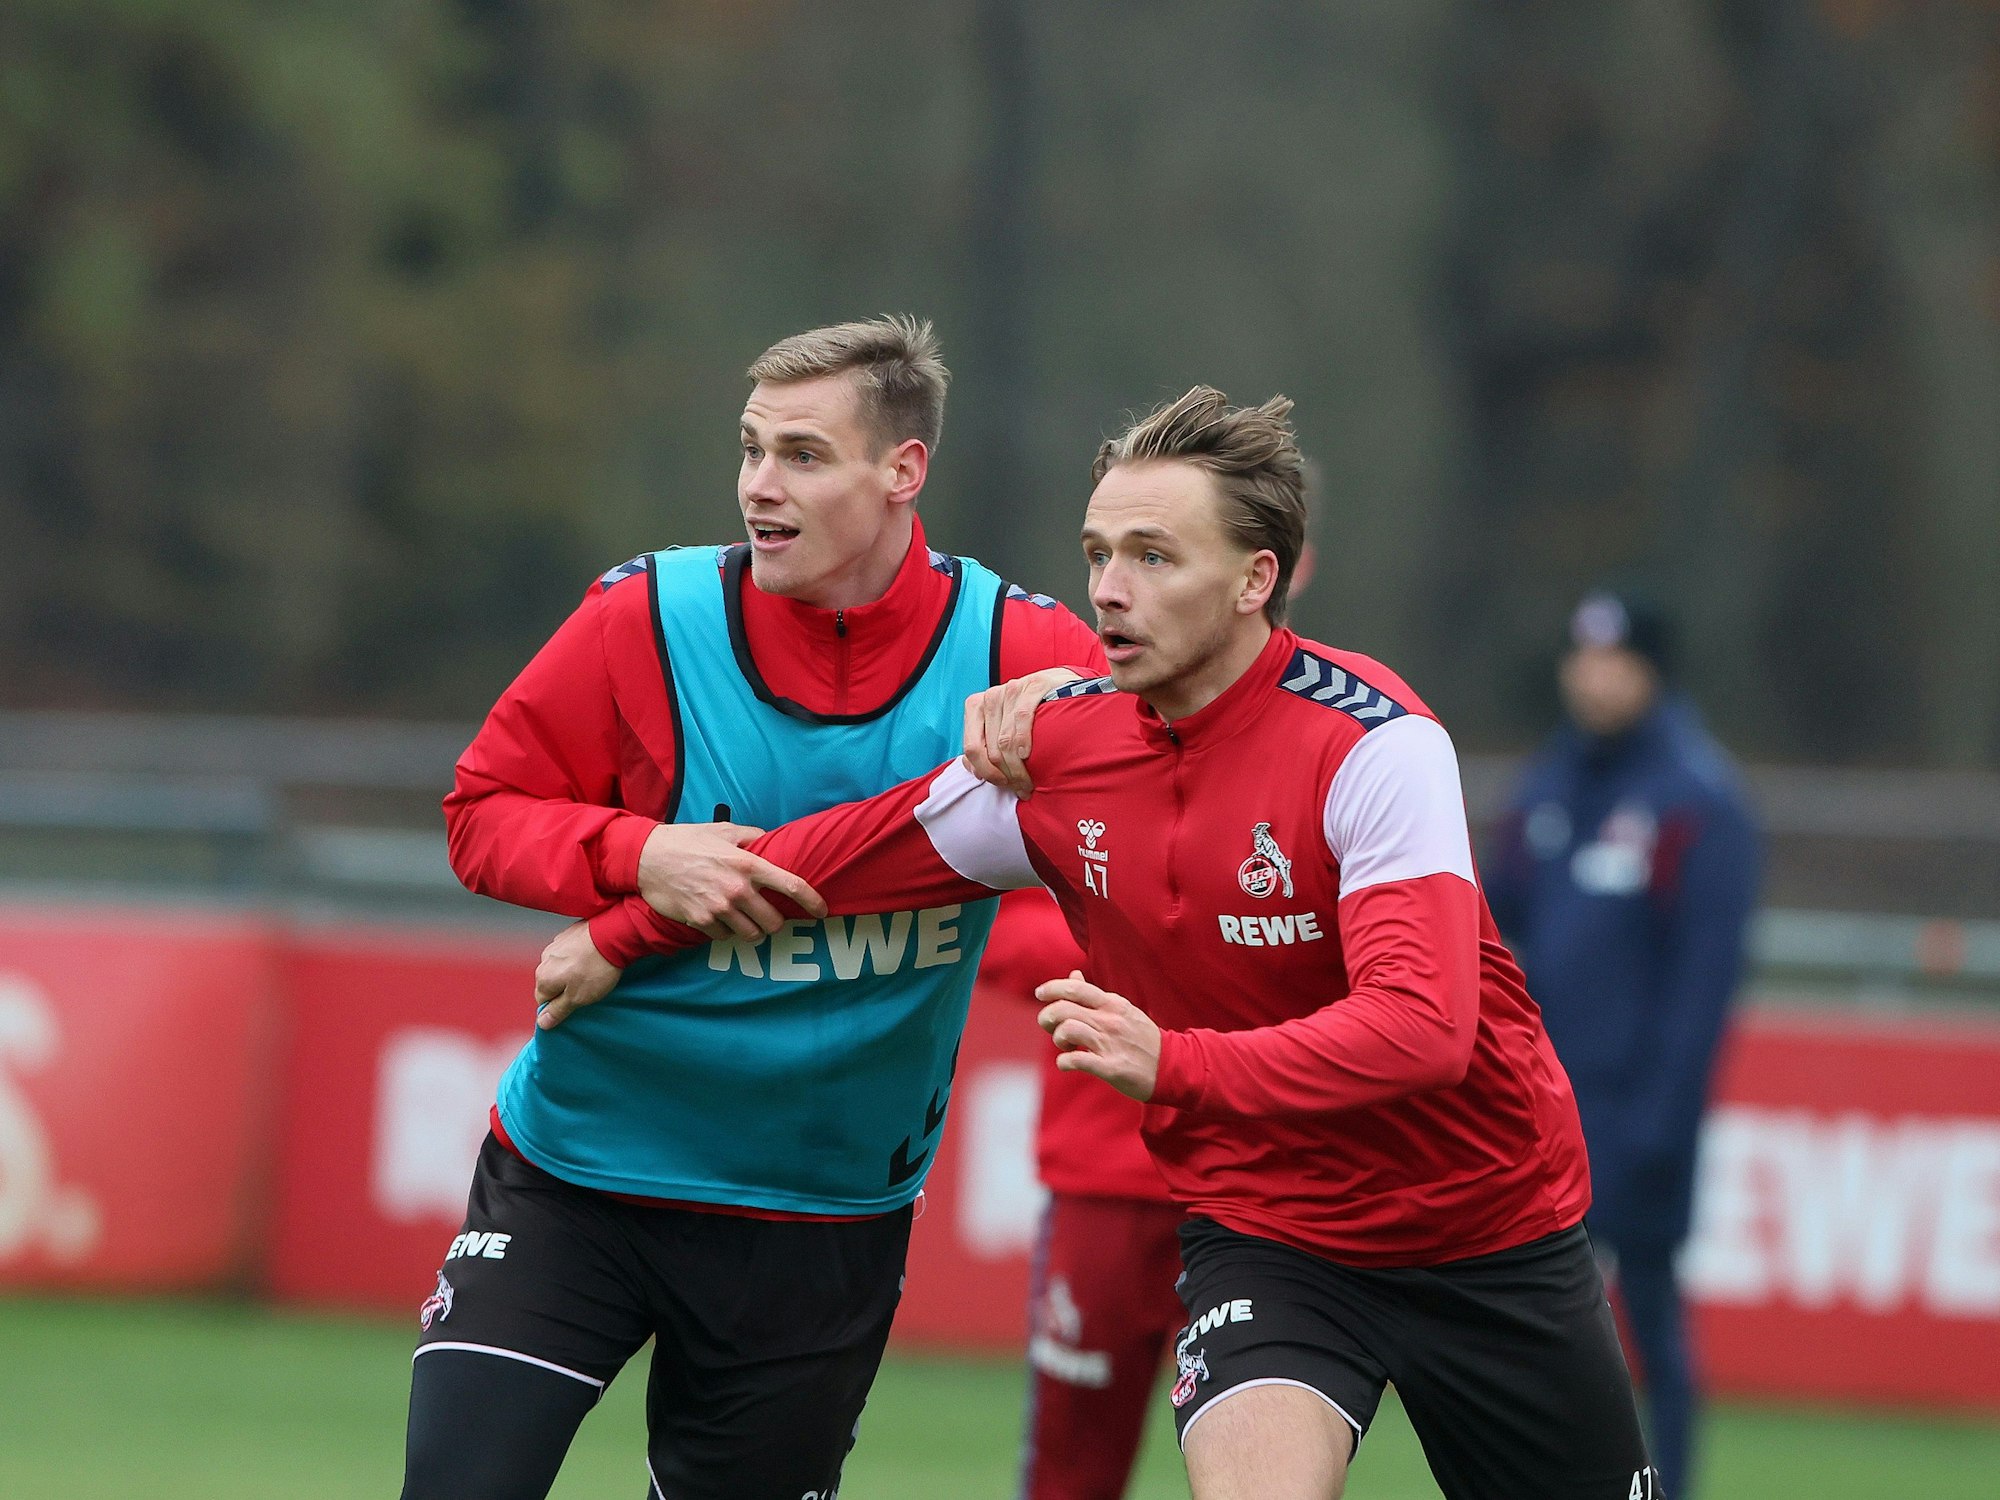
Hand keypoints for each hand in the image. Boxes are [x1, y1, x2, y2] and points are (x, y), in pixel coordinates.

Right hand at [535, 921, 622, 1029]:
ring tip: (593, 972)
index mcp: (543, 977)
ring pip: (560, 966)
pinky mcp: (569, 934)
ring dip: (572, 971)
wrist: (614, 935)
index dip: (559, 1006)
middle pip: (551, 982)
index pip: (542, 1000)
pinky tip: (593, 958)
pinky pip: (570, 952)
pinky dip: (579, 957)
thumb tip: (542, 1022)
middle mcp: (544, 959)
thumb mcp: (578, 998)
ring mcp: (556, 944)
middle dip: (566, 988)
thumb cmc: (596, 968)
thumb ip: (558, 1010)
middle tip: (587, 989)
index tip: (575, 1004)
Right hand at [636, 821, 826, 940]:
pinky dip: (727, 932)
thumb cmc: (688, 840)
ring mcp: (719, 908)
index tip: (822, 911)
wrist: (648, 857)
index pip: (792, 886)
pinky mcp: (701, 922)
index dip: (812, 901)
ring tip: (746, 920)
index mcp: (748, 864)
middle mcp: (737, 889)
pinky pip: (726, 937)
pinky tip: (720, 918)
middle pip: (775, 921)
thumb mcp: (724, 830)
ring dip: (753, 930)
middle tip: (769, 916)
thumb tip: (772, 841)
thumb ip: (752, 836)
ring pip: (753, 935)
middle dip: (776, 922)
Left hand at [963, 667, 1080, 795]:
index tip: (1002, 784)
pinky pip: (1022, 718)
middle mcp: (991, 697)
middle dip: (1006, 775)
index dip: (986, 771)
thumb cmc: (1029, 711)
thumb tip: (974, 771)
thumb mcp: (1002, 726)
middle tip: (1021, 788)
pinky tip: (1028, 754)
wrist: (1059, 684)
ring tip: (1029, 782)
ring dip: (1018, 767)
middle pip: (991, 748)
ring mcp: (1011, 690)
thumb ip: (984, 746)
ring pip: (1006, 740)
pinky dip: (1023, 740)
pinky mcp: (1033, 686)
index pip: (972, 748)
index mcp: (976, 706)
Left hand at [1036, 971, 1159, 1100]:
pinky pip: (1078, 1060)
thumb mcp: (1121, 1009)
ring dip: (1058, 1038)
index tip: (1040, 993)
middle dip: (1047, 1017)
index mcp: (1112, 1004)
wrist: (1171, 1066)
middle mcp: (1110, 1021)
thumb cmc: (1141, 1037)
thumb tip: (1073, 975)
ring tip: (1065, 1045)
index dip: (1052, 988)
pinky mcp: (1111, 1067)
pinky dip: (1064, 1062)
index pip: (1075, 988)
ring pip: (1068, 1031)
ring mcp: (1111, 1044)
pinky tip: (1067, 1063)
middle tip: (1049, 1026)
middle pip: (1064, 1009)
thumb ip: (1094, 994)